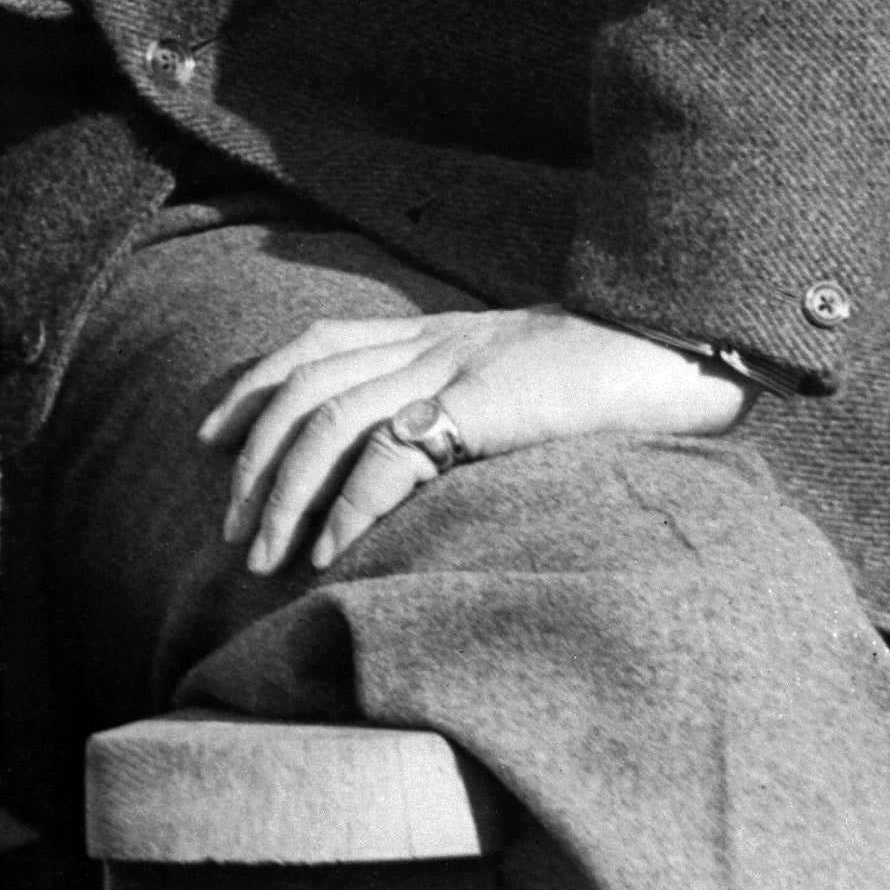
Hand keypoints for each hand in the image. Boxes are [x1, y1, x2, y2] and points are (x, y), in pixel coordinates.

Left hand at [198, 304, 752, 574]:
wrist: (675, 346)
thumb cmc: (610, 375)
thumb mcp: (517, 378)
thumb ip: (467, 398)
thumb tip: (426, 449)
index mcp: (433, 332)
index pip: (315, 344)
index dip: (256, 385)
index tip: (214, 436)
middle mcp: (428, 343)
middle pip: (305, 388)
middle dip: (254, 460)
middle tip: (233, 530)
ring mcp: (452, 369)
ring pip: (329, 421)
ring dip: (286, 495)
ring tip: (265, 557)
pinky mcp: (482, 404)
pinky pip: (392, 453)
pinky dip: (350, 505)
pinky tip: (330, 551)